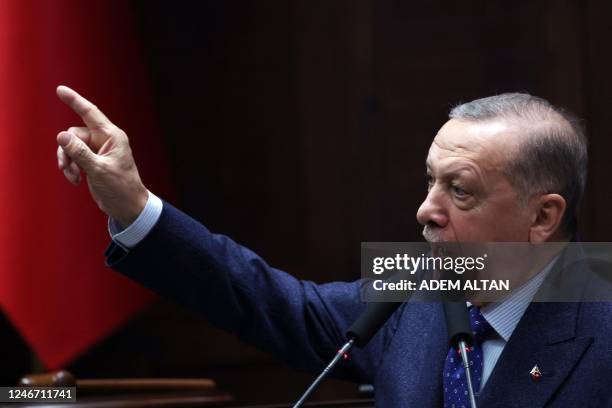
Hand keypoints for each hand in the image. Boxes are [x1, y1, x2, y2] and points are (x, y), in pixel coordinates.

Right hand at [56, 85, 148, 227]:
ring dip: (67, 161)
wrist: (127, 206)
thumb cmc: (121, 188)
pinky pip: (72, 157)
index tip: (60, 89)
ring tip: (72, 177)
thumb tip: (61, 135)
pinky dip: (70, 168)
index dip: (75, 100)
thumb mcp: (99, 170)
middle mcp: (104, 140)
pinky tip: (75, 181)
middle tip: (67, 168)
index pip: (90, 113)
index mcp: (112, 136)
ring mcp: (97, 150)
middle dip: (66, 151)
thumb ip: (79, 153)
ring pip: (70, 146)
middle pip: (73, 134)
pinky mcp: (91, 161)